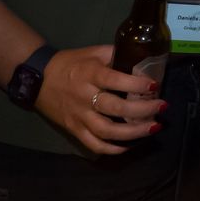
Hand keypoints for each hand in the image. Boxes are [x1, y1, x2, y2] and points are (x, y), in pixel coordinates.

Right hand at [33, 45, 166, 155]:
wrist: (37, 79)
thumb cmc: (71, 63)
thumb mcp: (93, 52)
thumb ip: (116, 54)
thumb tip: (143, 60)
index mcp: (90, 74)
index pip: (115, 80)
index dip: (136, 84)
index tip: (155, 85)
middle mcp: (84, 97)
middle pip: (115, 108)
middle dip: (142, 110)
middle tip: (162, 108)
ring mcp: (78, 116)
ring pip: (106, 130)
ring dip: (133, 132)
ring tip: (153, 128)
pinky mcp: (73, 130)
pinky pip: (93, 144)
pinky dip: (112, 149)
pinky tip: (129, 145)